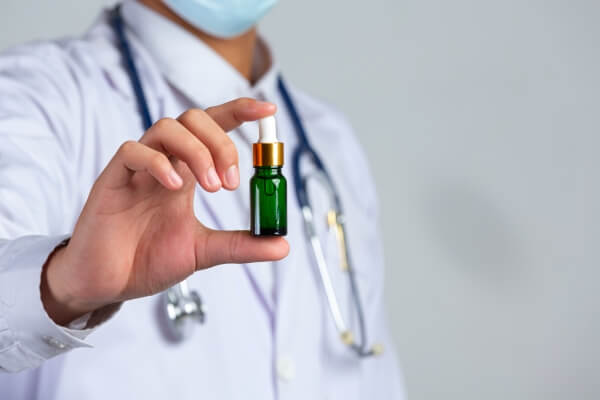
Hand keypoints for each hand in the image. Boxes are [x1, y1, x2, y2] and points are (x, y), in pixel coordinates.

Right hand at [41, 98, 288, 324]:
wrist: (109, 285)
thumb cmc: (148, 260)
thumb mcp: (204, 251)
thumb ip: (242, 245)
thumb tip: (282, 245)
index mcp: (187, 173)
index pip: (213, 127)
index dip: (239, 112)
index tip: (268, 111)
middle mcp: (165, 163)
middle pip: (193, 120)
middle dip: (221, 142)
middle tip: (231, 183)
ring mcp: (138, 169)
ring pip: (166, 128)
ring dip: (197, 151)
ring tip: (212, 187)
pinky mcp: (112, 180)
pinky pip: (132, 151)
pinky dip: (159, 163)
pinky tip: (175, 186)